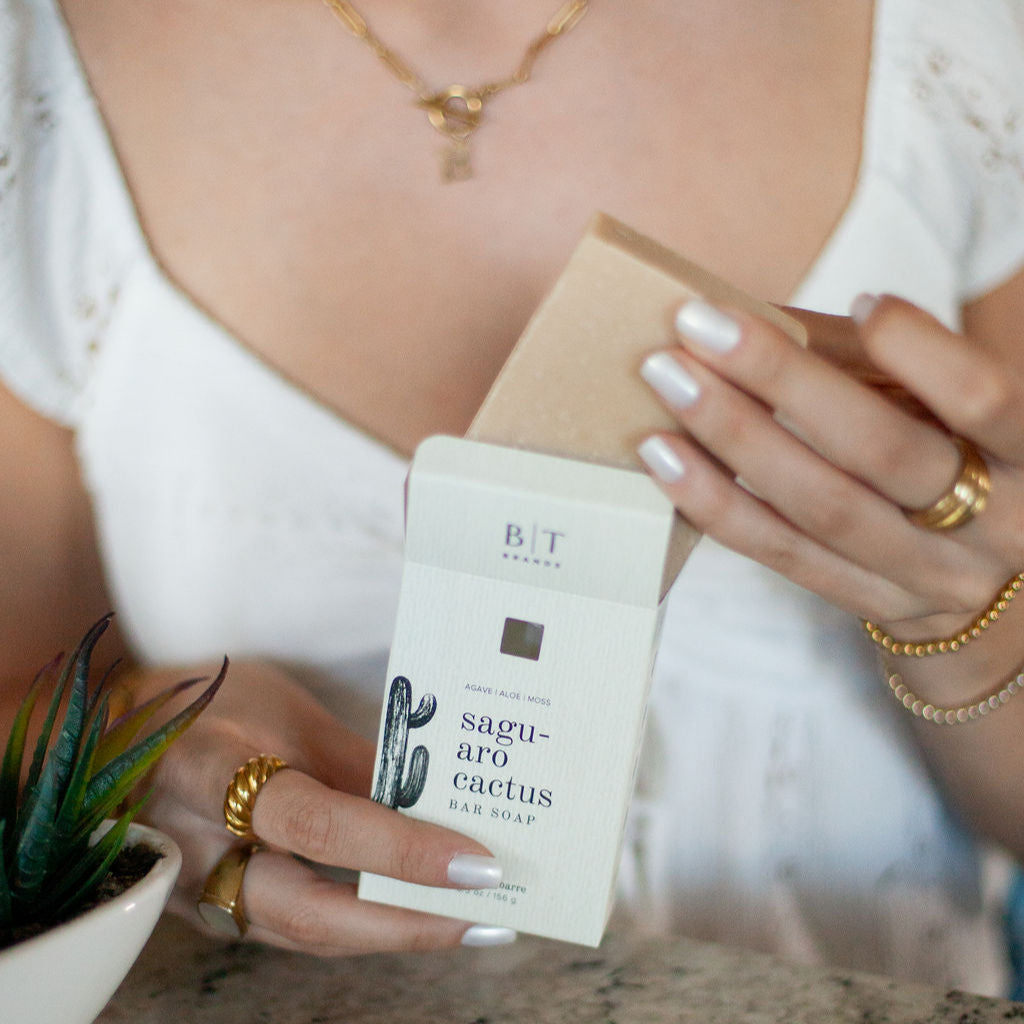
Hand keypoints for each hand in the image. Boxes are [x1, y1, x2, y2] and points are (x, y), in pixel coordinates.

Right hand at [132, 660, 509, 954]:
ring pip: (304, 932)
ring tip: (468, 919)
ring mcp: (197, 891)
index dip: (399, 848)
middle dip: (408, 922)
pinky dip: (358, 924)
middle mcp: (197, 847)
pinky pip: (294, 927)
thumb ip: (353, 762)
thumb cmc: (207, 703)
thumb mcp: (283, 711)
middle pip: (309, 911)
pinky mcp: (210, 909)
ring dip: (392, 932)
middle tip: (489, 914)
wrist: (114, 734)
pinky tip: (411, 915)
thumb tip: (432, 801)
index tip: (475, 861)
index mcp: (210, 772)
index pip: (316, 823)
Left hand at [637, 294, 1023, 638]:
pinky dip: (717, 503)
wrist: (986, 585)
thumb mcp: (943, 406)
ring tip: (668, 382)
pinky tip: (666, 458)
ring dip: (733, 438)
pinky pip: (782, 554)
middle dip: (782, 380)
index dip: (924, 352)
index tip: (865, 302)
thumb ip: (872, 361)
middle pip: (881, 451)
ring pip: (821, 507)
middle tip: (698, 326)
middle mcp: (993, 523)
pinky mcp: (870, 602)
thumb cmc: (956, 458)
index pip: (984, 401)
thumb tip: (754, 312)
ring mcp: (929, 576)